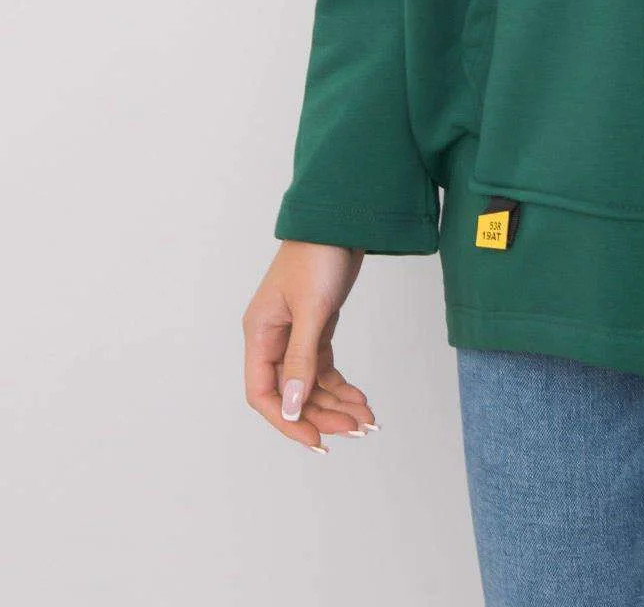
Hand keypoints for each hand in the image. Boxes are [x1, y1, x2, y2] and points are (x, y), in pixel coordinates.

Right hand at [243, 241, 376, 453]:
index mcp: (260, 334)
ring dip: (336, 403)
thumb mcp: (312, 309)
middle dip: (322, 414)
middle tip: (356, 429)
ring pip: (310, 384)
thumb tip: (293, 408)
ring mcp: (295, 334)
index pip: (263, 393)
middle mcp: (273, 338)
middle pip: (292, 393)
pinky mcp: (317, 327)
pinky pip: (324, 368)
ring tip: (366, 419)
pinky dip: (341, 385)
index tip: (316, 440)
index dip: (287, 421)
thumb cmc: (318, 255)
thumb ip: (301, 359)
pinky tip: (360, 397)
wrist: (341, 219)